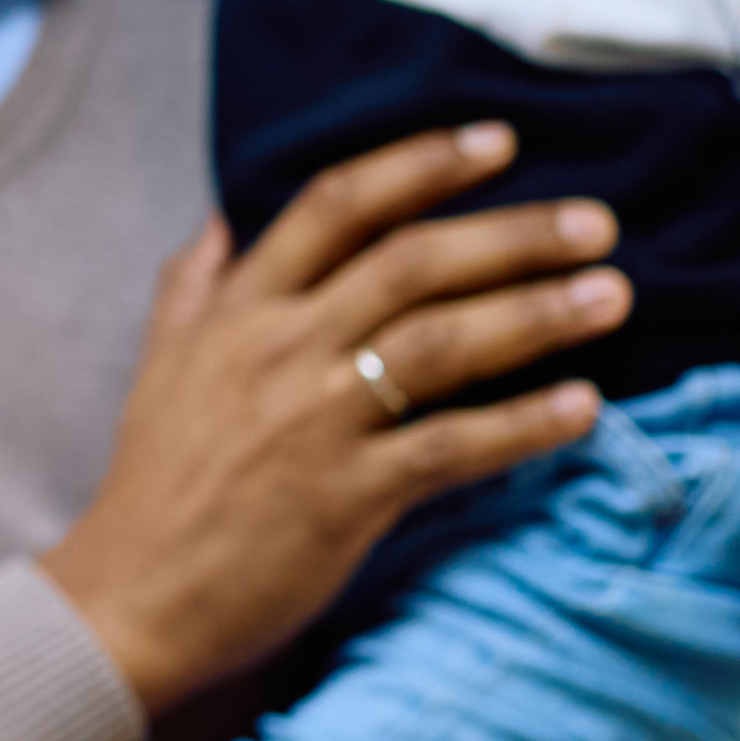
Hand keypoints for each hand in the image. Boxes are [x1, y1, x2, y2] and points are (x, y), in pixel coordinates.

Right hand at [35, 124, 628, 714]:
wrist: (128, 597)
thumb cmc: (152, 486)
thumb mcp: (160, 366)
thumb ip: (193, 286)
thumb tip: (219, 219)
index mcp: (236, 311)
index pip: (336, 206)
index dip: (421, 164)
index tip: (499, 143)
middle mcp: (278, 349)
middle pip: (411, 262)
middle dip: (512, 234)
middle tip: (596, 222)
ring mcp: (313, 421)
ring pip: (441, 342)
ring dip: (535, 314)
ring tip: (611, 295)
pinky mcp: (346, 496)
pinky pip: (452, 446)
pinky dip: (522, 424)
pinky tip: (583, 406)